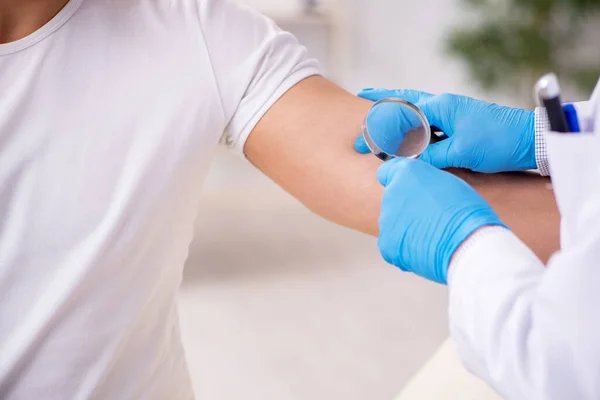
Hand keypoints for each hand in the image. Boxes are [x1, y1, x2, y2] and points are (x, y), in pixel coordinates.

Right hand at [355, 89, 535, 172]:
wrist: (530, 139)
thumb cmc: (498, 143)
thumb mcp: (461, 152)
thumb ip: (431, 156)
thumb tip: (407, 162)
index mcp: (441, 107)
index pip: (401, 113)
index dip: (379, 126)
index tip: (362, 137)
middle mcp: (443, 104)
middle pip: (405, 100)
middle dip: (382, 103)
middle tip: (361, 99)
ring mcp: (451, 110)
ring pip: (416, 107)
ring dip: (396, 109)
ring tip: (376, 107)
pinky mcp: (458, 120)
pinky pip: (428, 118)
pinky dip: (412, 121)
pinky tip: (405, 126)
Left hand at [377, 157, 505, 283]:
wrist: (466, 243)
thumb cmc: (467, 213)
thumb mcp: (448, 182)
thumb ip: (425, 183)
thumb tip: (419, 191)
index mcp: (406, 172)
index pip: (387, 172)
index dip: (398, 182)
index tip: (406, 190)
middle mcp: (391, 192)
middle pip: (392, 200)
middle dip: (405, 207)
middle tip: (428, 218)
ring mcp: (387, 219)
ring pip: (392, 223)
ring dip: (405, 228)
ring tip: (430, 235)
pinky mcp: (386, 242)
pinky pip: (392, 243)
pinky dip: (404, 247)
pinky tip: (423, 248)